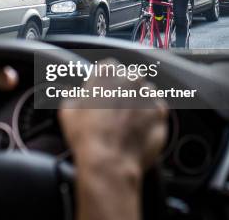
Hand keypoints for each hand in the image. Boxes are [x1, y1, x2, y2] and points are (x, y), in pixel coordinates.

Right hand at [58, 59, 167, 174]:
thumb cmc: (86, 137)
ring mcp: (148, 95)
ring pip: (146, 92)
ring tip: (126, 121)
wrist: (108, 163)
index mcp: (107, 73)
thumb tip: (74, 95)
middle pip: (130, 77)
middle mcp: (130, 79)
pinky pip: (157, 109)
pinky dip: (150, 116)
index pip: (109, 66)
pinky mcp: (161, 114)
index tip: (101, 91)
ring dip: (139, 101)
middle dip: (124, 89)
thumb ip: (73, 96)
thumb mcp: (67, 112)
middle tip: (114, 109)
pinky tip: (138, 128)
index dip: (104, 80)